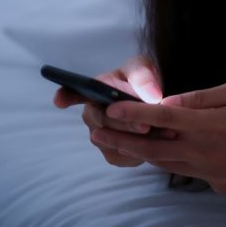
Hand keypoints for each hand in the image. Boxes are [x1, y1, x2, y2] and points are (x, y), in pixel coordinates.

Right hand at [52, 55, 168, 166]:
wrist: (154, 106)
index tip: (59, 100)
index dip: (65, 96)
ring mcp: (99, 137)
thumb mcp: (143, 69)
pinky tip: (161, 143)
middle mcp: (91, 115)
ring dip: (139, 140)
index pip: (72, 93)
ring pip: (115, 142)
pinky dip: (143, 152)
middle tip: (145, 126)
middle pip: (102, 122)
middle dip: (124, 124)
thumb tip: (150, 95)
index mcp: (92, 90)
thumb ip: (144, 77)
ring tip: (165, 133)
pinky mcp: (113, 154)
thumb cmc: (140, 81)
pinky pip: (125, 157)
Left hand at [89, 80, 225, 193]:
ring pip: (167, 163)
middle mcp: (206, 153)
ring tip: (118, 142)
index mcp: (210, 126)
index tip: (109, 109)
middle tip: (96, 134)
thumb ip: (201, 97)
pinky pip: (189, 170)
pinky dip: (173, 159)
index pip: (161, 118)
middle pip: (153, 149)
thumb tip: (170, 101)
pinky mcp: (220, 185)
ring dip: (142, 153)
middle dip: (121, 141)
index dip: (132, 113)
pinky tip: (166, 149)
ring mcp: (212, 173)